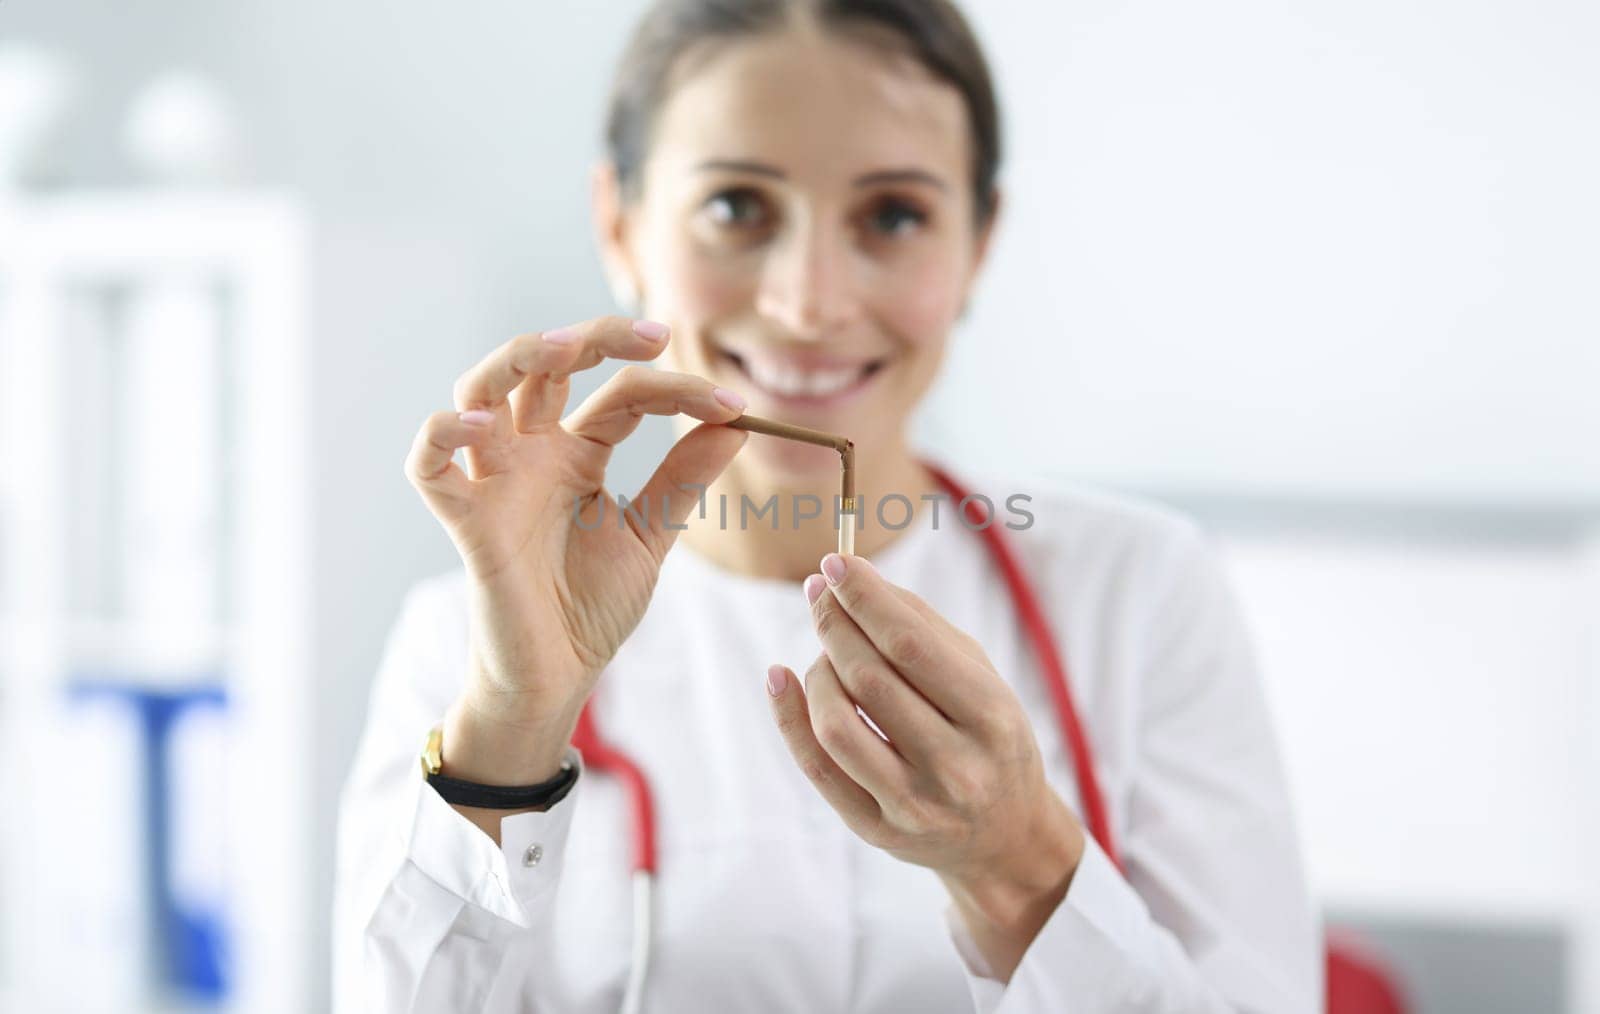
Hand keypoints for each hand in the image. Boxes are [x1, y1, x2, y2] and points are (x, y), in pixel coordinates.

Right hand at [405, 317, 747, 783]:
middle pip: (545, 365)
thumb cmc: (591, 608)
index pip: (622, 394)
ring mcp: (495, 480)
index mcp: (578, 453)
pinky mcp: (466, 521)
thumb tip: (737, 423)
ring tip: (563, 348)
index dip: (676, 390)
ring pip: (480, 389)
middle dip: (593, 338)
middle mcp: (532, 453)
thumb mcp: (650, 536)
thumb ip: (683, 479)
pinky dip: (440, 434)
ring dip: (516, 358)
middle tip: (652, 337)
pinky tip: (475, 421)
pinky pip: (429, 466)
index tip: (733, 405)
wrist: (559, 677)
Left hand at [766, 552, 1085, 979]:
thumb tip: (851, 581)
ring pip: (836, 725)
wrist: (1006, 837)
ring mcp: (914, 806)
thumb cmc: (988, 737)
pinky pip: (818, 768)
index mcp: (991, 717)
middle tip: (820, 595)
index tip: (834, 564)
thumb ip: (922, 626)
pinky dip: (789, 716)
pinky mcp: (878, 831)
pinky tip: (780, 678)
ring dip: (817, 672)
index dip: (865, 599)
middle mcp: (955, 766)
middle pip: (869, 679)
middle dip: (834, 625)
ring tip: (826, 653)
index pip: (910, 646)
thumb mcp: (981, 677)